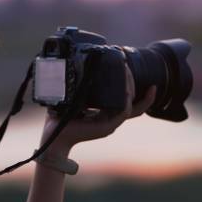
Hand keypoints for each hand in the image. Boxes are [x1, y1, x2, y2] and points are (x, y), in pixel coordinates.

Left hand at [39, 62, 157, 155]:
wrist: (54, 136)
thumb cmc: (62, 117)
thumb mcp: (74, 99)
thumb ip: (82, 88)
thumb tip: (82, 67)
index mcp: (106, 114)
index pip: (130, 104)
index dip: (141, 95)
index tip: (147, 81)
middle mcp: (111, 119)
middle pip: (134, 102)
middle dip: (134, 83)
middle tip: (127, 66)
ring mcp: (111, 124)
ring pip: (130, 104)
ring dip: (130, 87)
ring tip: (126, 72)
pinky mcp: (107, 127)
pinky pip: (123, 112)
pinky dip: (126, 100)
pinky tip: (125, 89)